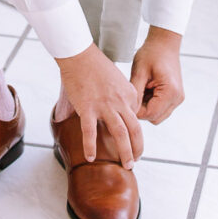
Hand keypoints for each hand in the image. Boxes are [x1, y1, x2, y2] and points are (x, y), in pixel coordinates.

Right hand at [54, 43, 142, 167]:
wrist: (79, 53)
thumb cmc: (93, 64)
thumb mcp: (115, 78)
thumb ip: (117, 96)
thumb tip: (115, 110)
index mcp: (129, 93)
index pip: (135, 116)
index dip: (132, 129)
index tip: (129, 139)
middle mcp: (121, 101)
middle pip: (135, 130)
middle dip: (138, 148)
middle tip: (135, 160)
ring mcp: (105, 106)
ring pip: (121, 134)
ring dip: (125, 152)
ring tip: (127, 165)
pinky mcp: (88, 108)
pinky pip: (91, 132)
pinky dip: (91, 146)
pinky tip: (90, 157)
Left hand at [130, 27, 184, 123]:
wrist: (164, 43)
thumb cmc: (152, 53)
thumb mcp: (139, 72)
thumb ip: (135, 94)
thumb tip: (129, 110)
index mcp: (170, 92)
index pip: (150, 114)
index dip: (135, 111)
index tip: (126, 101)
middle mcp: (177, 98)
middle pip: (155, 117)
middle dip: (141, 110)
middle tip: (133, 93)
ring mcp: (177, 98)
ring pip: (158, 115)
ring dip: (146, 107)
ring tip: (140, 89)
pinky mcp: (175, 96)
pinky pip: (161, 108)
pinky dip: (151, 103)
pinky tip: (146, 89)